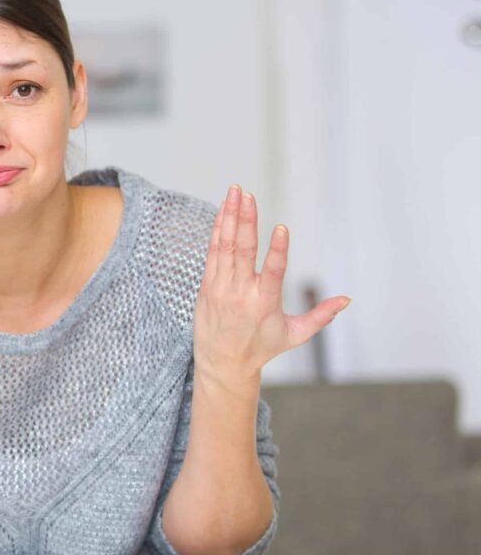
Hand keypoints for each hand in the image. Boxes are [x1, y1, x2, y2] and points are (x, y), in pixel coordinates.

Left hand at [193, 185, 350, 385]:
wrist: (222, 363)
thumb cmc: (261, 348)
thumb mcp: (295, 335)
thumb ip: (321, 316)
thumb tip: (347, 299)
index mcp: (264, 303)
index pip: (273, 272)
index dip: (278, 250)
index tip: (282, 228)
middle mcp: (240, 292)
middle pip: (243, 251)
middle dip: (246, 221)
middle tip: (249, 194)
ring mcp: (221, 287)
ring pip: (225, 246)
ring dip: (230, 217)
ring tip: (235, 191)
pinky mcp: (208, 284)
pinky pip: (212, 252)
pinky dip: (218, 230)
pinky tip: (224, 211)